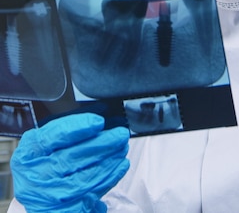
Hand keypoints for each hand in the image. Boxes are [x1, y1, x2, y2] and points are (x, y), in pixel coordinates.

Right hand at [10, 112, 129, 212]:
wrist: (42, 199)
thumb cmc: (45, 166)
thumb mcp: (46, 148)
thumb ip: (65, 135)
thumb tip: (96, 124)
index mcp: (27, 154)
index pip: (53, 137)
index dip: (77, 128)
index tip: (99, 122)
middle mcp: (34, 177)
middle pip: (70, 157)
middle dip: (100, 144)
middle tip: (120, 135)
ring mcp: (47, 197)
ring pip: (83, 177)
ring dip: (109, 161)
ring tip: (123, 148)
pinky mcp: (63, 211)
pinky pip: (90, 193)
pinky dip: (109, 178)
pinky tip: (120, 166)